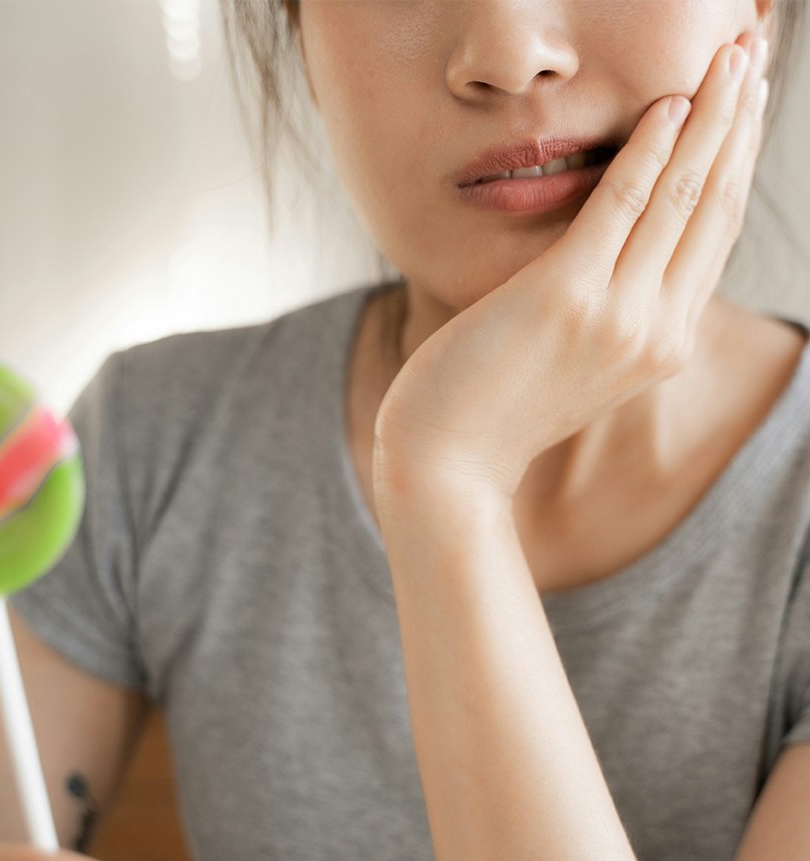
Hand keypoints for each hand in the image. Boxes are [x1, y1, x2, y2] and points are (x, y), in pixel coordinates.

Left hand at [372, 31, 769, 509]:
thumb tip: (615, 252)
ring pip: (681, 195)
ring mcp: (615, 317)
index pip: (713, 236)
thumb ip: (609, 312)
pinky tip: (665, 102)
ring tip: (732, 55)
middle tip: (757, 53)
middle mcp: (655, 331)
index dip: (736, 162)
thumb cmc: (494, 408)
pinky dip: (646, 149)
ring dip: (712, 115)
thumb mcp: (572, 364)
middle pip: (715, 206)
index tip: (748, 106)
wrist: (447, 463)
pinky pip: (619, 205)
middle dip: (742, 122)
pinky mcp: (564, 299)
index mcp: (661, 345)